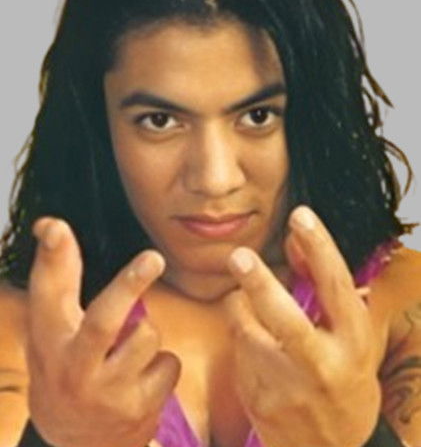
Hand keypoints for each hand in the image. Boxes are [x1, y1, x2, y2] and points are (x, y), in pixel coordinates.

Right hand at [27, 218, 180, 446]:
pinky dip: (162, 364)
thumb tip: (51, 224)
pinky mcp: (137, 411)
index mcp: (49, 342)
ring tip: (127, 355)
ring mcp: (106, 393)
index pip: (47, 292)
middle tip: (153, 258)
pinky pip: (168, 363)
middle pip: (104, 320)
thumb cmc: (65, 369)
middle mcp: (74, 369)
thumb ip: (58, 279)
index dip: (52, 258)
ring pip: (147, 335)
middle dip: (130, 285)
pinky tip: (141, 382)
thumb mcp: (52, 331)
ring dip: (146, 336)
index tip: (54, 227)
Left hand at [225, 205, 380, 446]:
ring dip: (239, 306)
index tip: (301, 215)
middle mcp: (323, 365)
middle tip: (238, 256)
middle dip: (260, 285)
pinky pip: (236, 351)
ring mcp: (288, 387)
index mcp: (353, 341)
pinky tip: (255, 349)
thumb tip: (296, 240)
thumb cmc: (344, 377)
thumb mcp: (349, 333)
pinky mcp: (259, 401)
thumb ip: (324, 286)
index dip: (319, 247)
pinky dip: (239, 338)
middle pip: (286, 320)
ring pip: (246, 330)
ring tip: (246, 301)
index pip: (336, 287)